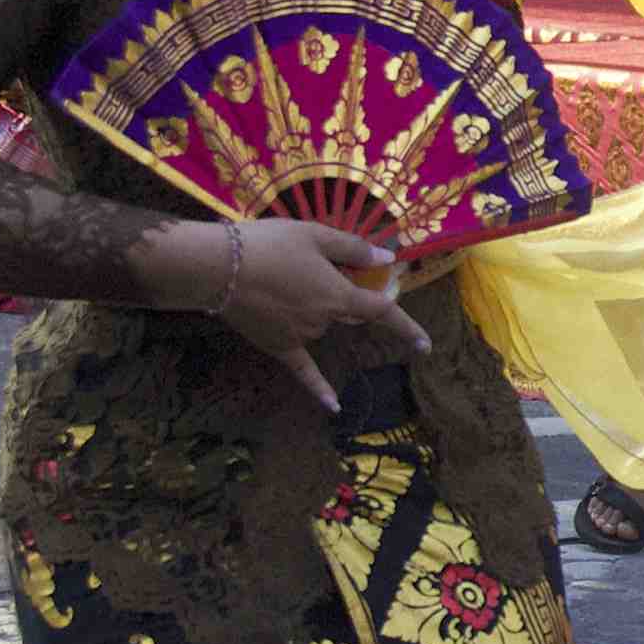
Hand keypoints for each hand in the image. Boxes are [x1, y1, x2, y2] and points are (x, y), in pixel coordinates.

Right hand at [146, 217, 428, 411]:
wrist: (217, 267)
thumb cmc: (269, 244)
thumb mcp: (315, 234)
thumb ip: (354, 248)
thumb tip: (388, 258)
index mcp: (339, 295)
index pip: (382, 312)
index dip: (406, 327)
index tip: (426, 346)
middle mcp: (325, 321)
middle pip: (349, 312)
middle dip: (345, 294)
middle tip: (314, 265)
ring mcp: (301, 337)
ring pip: (321, 324)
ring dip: (315, 307)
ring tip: (281, 275)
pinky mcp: (277, 346)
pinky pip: (303, 369)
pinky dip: (319, 388)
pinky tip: (333, 408)